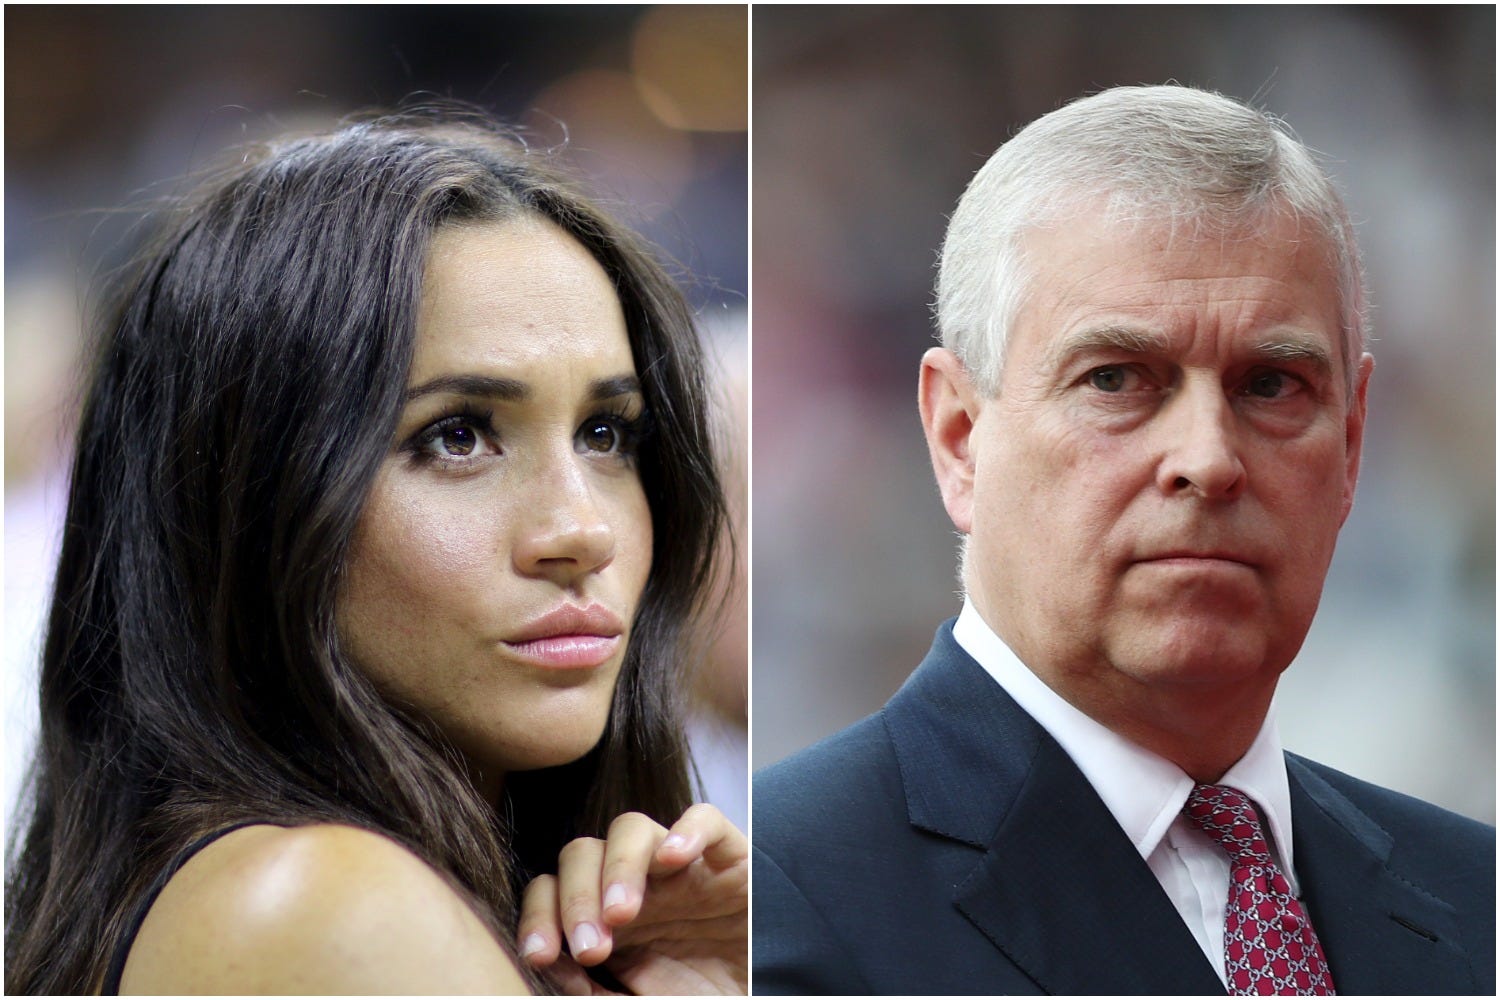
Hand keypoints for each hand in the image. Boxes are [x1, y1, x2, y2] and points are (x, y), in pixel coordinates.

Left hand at [518, 804, 747, 994]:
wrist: (757, 994)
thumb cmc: (697, 998)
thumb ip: (588, 988)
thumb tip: (549, 961)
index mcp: (604, 918)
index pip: (551, 892)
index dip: (538, 917)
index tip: (540, 956)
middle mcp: (635, 884)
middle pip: (581, 854)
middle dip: (576, 899)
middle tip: (589, 946)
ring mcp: (680, 868)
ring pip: (631, 829)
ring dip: (618, 868)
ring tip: (622, 914)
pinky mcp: (728, 858)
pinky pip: (706, 819)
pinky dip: (688, 830)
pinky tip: (673, 858)